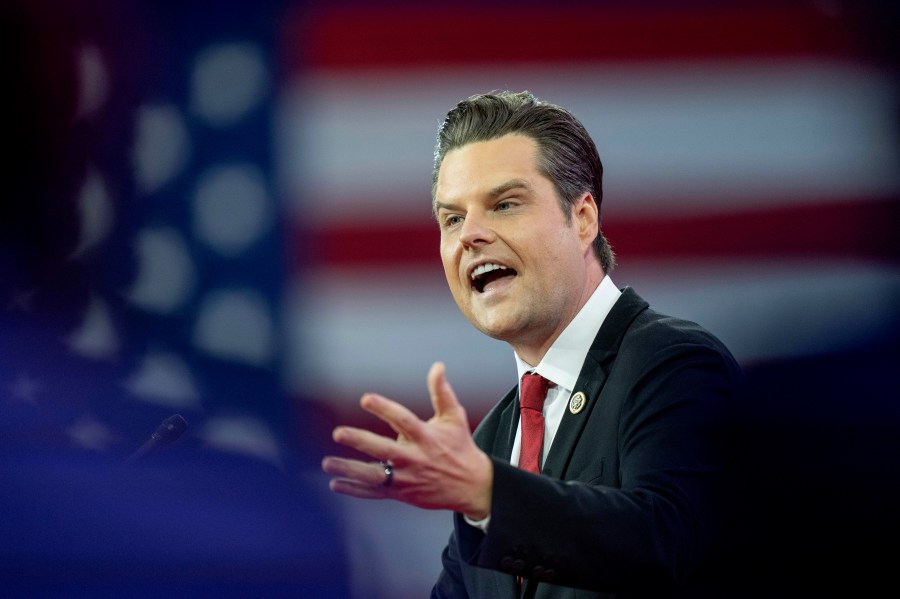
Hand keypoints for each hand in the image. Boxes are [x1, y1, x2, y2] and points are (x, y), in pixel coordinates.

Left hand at [321, 362, 492, 518]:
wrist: (472, 486)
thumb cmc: (460, 446)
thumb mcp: (454, 417)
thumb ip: (442, 392)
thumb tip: (437, 365)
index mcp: (426, 437)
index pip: (402, 420)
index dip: (384, 408)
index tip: (365, 398)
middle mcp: (415, 458)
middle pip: (384, 450)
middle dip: (360, 441)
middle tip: (338, 433)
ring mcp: (408, 478)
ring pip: (375, 476)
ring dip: (350, 470)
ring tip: (326, 463)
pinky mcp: (403, 493)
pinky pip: (375, 493)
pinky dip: (355, 490)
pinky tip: (334, 484)